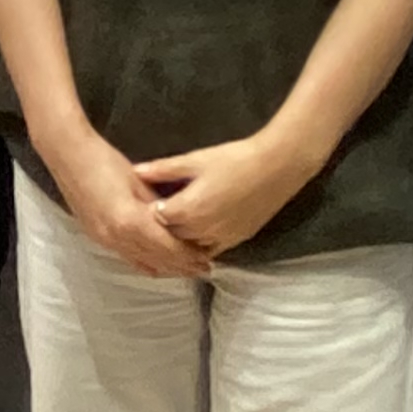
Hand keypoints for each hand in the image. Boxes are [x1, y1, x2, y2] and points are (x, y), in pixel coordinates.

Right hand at [41, 120, 210, 278]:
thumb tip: (177, 221)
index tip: (207, 261)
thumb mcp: (138, 181)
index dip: (188, 257)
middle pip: (156, 260)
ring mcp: (104, 240)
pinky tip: (157, 263)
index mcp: (130, 221)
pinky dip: (146, 263)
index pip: (167, 248)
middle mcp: (117, 237)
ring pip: (141, 263)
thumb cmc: (104, 161)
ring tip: (185, 269)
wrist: (67, 156)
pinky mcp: (97, 237)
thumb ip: (157, 206)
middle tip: (203, 270)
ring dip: (165, 268)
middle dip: (181, 267)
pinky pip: (127, 257)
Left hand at [131, 129, 317, 260]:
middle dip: (161, 227)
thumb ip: (164, 169)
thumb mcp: (195, 160)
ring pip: (189, 248)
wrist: (277, 168)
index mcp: (187, 209)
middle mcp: (201, 230)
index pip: (156, 219)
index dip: (148, 211)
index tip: (143, 203)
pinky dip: (199, 248)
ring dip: (179, 240)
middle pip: (170, 236)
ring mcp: (220, 239)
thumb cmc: (234, 159)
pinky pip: (210, 252)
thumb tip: (135, 171)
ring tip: (173, 226)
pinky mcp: (236, 241)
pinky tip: (195, 239)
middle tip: (154, 216)